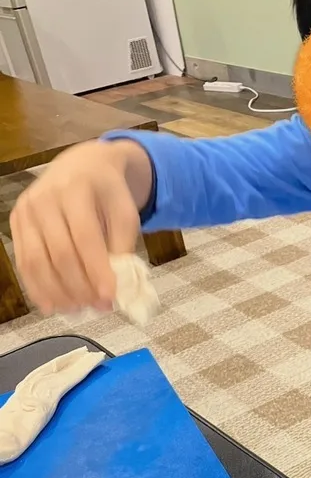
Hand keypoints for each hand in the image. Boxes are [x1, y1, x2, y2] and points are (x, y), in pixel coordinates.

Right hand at [10, 139, 151, 314]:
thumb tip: (118, 288)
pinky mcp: (16, 223)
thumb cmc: (108, 193)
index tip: (110, 298)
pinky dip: (38, 288)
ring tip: (79, 311)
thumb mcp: (126, 213)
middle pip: (60, 253)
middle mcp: (45, 198)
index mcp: (77, 190)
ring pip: (38, 262)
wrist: (82, 166)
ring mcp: (26, 210)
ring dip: (59, 293)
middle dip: (80, 287)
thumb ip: (123, 247)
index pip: (85, 237)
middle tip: (100, 307)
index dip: (97, 271)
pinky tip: (54, 306)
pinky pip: (24, 262)